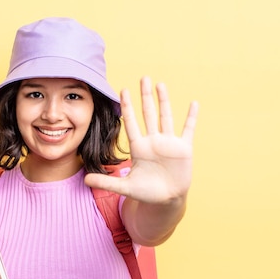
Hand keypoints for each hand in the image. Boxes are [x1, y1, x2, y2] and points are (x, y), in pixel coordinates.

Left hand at [85, 76, 197, 203]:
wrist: (166, 200)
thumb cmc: (146, 192)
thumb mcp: (125, 187)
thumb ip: (107, 181)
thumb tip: (85, 180)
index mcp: (138, 148)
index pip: (131, 123)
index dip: (127, 107)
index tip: (122, 91)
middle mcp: (153, 141)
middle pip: (148, 114)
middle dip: (145, 97)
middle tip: (143, 78)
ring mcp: (168, 143)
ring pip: (165, 117)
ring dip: (164, 101)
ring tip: (160, 84)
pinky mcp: (183, 149)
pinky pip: (188, 129)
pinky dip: (191, 117)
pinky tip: (194, 103)